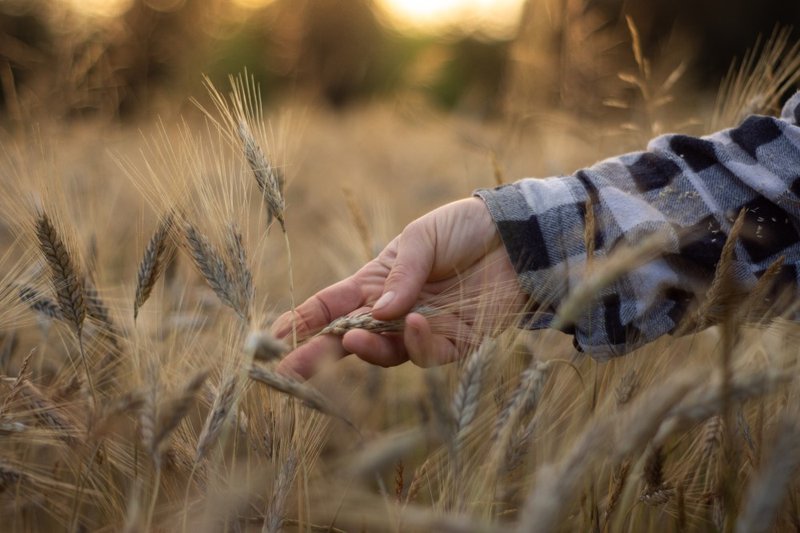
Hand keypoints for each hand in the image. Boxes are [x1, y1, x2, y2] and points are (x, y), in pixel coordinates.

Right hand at [272, 197, 524, 377]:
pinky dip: (418, 344)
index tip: (271, 340)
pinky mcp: (456, 343)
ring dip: (368, 349)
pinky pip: (430, 354)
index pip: (330, 306)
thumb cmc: (462, 229)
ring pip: (386, 354)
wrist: (516, 236)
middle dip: (316, 357)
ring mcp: (423, 330)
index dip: (301, 322)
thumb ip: (399, 276)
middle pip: (347, 341)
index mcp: (375, 283)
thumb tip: (377, 312)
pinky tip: (415, 324)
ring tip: (356, 338)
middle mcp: (393, 312)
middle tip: (289, 374)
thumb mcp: (421, 239)